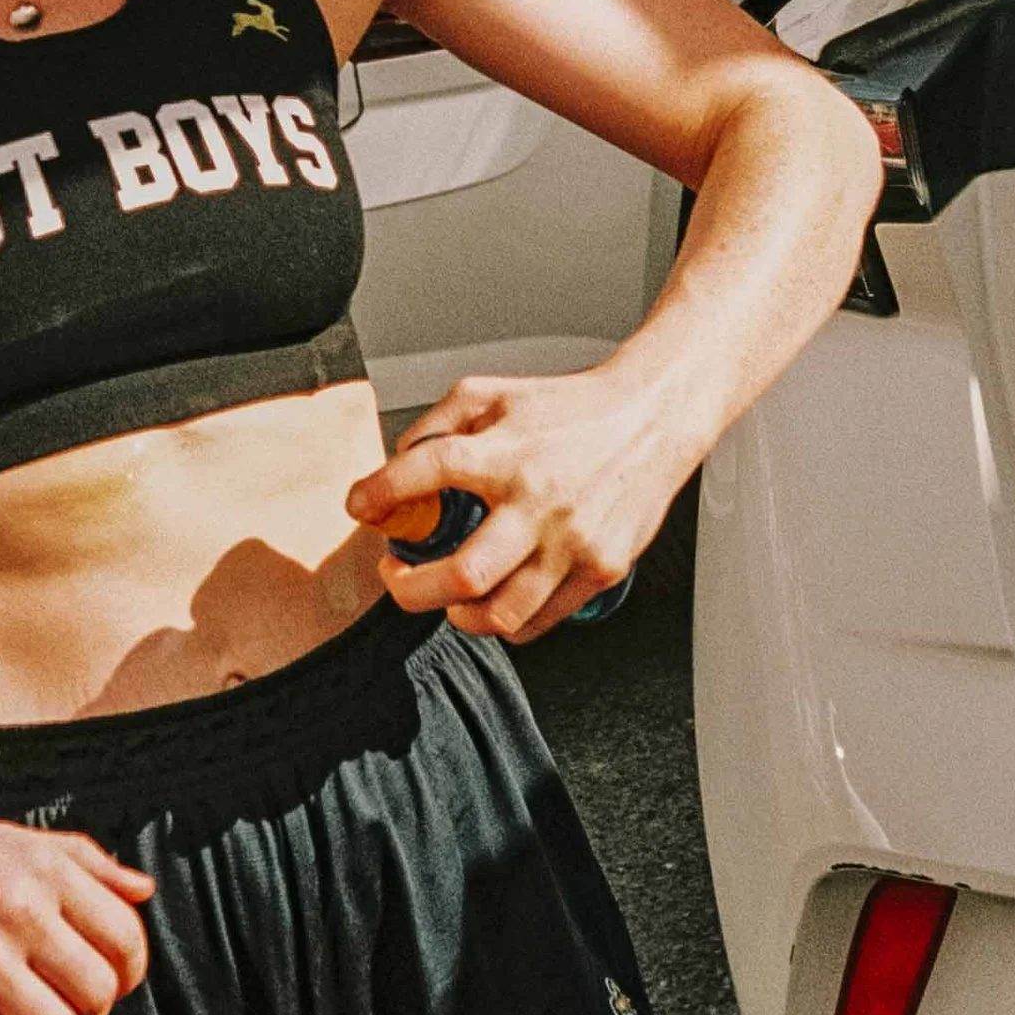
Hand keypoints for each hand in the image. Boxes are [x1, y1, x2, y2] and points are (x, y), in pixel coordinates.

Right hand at [0, 801, 155, 1014]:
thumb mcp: (3, 835)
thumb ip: (79, 859)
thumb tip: (144, 889)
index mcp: (41, 868)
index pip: (125, 936)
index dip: (127, 971)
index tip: (107, 981)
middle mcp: (20, 909)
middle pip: (100, 992)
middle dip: (89, 1011)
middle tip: (60, 1006)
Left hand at [347, 362, 700, 641]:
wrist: (652, 418)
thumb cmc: (571, 408)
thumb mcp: (493, 393)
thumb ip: (437, 423)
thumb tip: (397, 465)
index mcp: (507, 452)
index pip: (427, 471)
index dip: (382, 494)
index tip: (362, 507)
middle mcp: (540, 502)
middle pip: (462, 575)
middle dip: (410, 589)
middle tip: (395, 579)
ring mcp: (574, 542)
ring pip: (501, 613)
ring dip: (457, 616)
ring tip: (447, 599)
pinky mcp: (601, 569)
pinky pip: (540, 620)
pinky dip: (505, 621)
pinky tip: (494, 601)